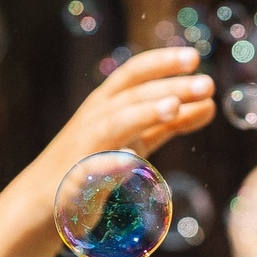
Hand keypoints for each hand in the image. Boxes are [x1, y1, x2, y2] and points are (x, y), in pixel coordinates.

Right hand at [43, 47, 216, 167]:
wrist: (46, 199)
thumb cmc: (96, 160)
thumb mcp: (137, 136)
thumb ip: (171, 120)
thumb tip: (210, 103)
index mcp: (109, 103)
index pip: (135, 74)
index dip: (162, 63)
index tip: (195, 57)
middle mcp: (96, 118)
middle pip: (133, 95)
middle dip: (169, 86)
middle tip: (206, 83)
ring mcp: (87, 147)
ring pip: (116, 124)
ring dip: (144, 113)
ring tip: (174, 107)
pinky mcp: (80, 180)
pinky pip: (96, 170)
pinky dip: (113, 164)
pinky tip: (132, 162)